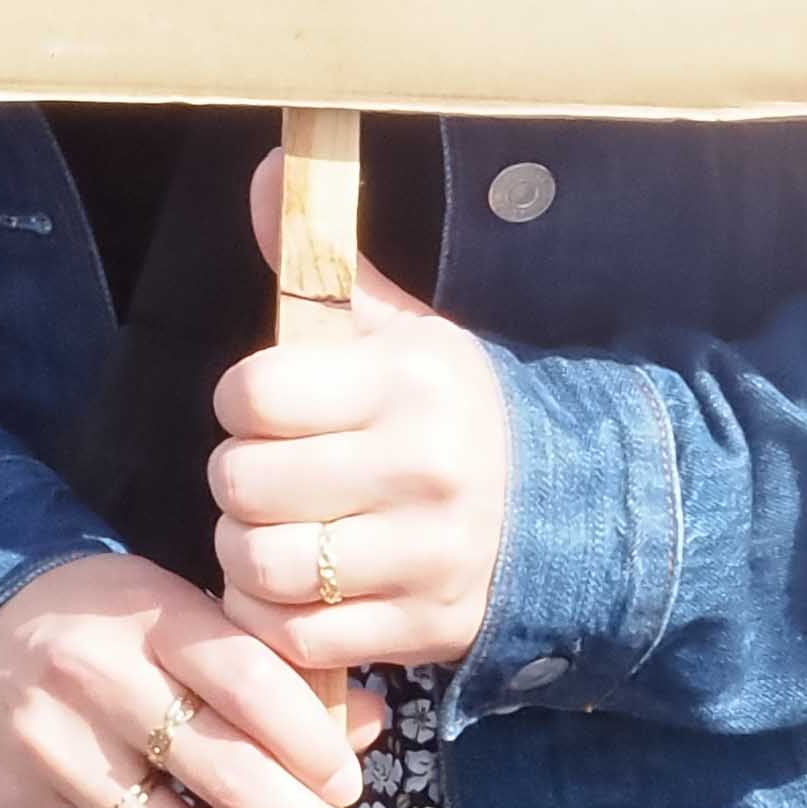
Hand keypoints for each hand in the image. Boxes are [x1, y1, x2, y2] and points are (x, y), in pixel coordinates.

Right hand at [0, 556, 382, 807]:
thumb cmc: (90, 620)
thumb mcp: (171, 613)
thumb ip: (264, 664)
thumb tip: (365, 724)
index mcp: (147, 614)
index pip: (247, 679)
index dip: (310, 740)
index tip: (350, 785)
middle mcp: (100, 678)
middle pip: (225, 768)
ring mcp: (58, 748)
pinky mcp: (26, 807)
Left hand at [211, 153, 515, 678]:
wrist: (567, 505)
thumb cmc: (452, 408)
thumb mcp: (400, 328)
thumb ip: (321, 262)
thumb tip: (266, 169)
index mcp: (407, 381)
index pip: (254, 393)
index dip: (242, 401)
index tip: (267, 407)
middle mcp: (419, 468)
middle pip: (243, 484)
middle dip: (238, 480)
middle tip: (266, 476)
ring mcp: (424, 557)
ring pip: (262, 567)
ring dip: (247, 554)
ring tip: (276, 533)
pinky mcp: (424, 629)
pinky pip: (298, 637)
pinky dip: (277, 618)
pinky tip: (298, 588)